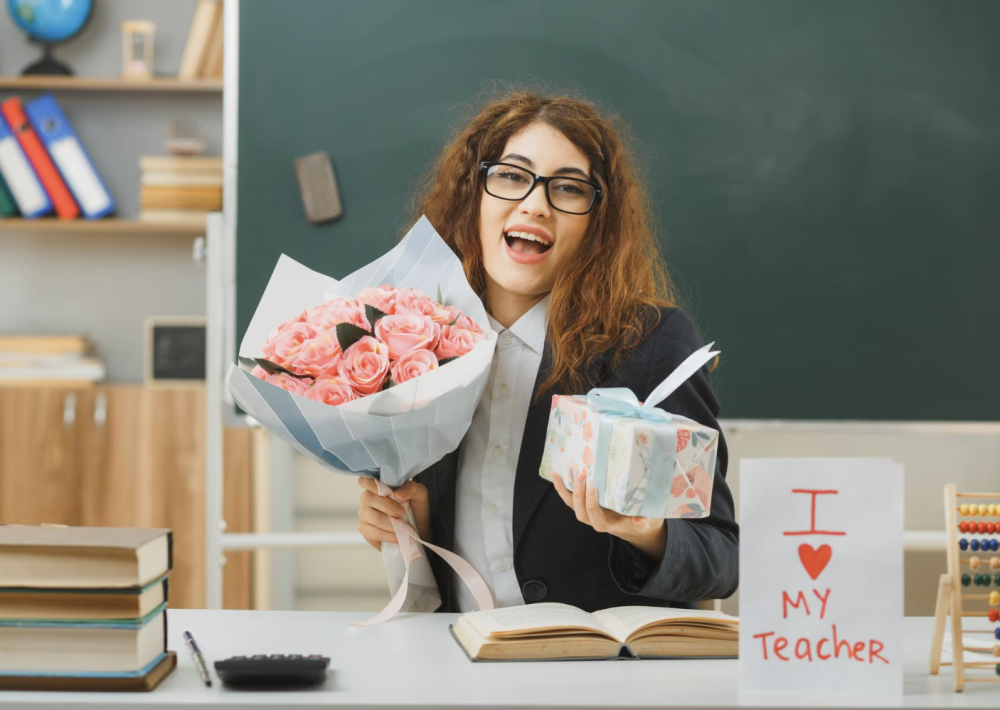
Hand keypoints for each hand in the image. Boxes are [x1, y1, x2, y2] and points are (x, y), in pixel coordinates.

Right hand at [357, 478, 430, 550]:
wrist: (419, 529)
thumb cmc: (416, 508)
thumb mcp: (419, 494)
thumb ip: (410, 488)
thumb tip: (397, 493)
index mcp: (378, 486)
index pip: (365, 480)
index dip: (372, 484)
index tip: (388, 492)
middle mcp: (368, 499)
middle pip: (368, 498)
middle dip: (388, 507)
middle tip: (402, 513)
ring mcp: (365, 515)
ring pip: (374, 518)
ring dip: (392, 524)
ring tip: (403, 527)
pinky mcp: (366, 531)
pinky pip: (374, 533)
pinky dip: (389, 536)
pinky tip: (398, 536)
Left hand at [552, 470, 666, 561]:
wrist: (633, 523)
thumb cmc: (639, 520)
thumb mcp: (645, 522)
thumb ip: (641, 523)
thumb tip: (640, 521)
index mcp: (607, 525)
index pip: (596, 518)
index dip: (592, 505)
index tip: (594, 488)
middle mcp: (593, 520)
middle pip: (581, 511)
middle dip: (579, 494)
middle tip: (583, 475)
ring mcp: (586, 512)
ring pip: (572, 504)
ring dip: (566, 490)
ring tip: (561, 474)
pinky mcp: (583, 504)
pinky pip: (569, 498)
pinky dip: (561, 487)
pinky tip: (555, 474)